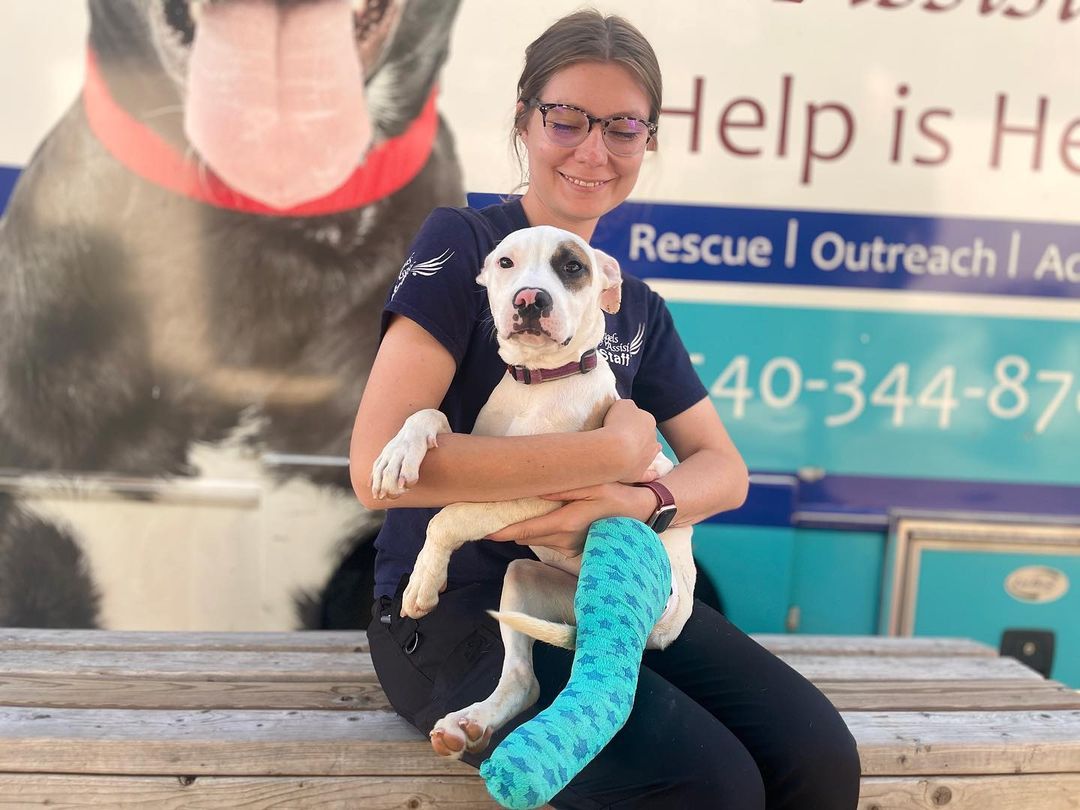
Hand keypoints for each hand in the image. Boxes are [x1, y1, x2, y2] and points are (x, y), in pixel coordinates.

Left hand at [485, 483, 654, 555]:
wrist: (642, 514)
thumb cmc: (618, 495)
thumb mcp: (594, 485)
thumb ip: (564, 489)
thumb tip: (536, 489)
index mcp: (565, 524)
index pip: (525, 531)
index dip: (501, 532)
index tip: (481, 530)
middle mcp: (564, 540)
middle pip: (526, 536)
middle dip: (509, 528)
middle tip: (492, 512)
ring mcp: (570, 548)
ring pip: (536, 539)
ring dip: (525, 529)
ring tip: (513, 512)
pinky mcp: (574, 550)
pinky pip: (549, 541)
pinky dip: (541, 532)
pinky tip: (541, 517)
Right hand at [602, 400, 661, 483]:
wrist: (616, 451)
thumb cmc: (617, 424)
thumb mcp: (622, 405)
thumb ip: (628, 407)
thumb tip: (629, 412)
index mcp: (649, 421)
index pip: (642, 419)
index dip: (631, 422)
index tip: (619, 424)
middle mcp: (653, 440)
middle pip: (646, 437)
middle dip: (638, 438)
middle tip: (621, 440)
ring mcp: (648, 458)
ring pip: (649, 454)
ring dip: (643, 454)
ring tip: (630, 456)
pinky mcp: (640, 474)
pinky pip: (647, 475)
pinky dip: (648, 475)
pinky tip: (647, 476)